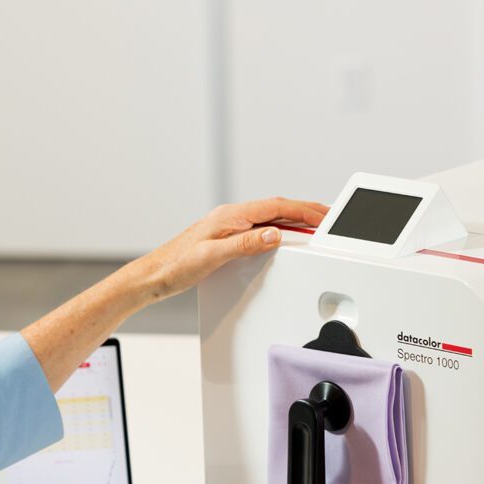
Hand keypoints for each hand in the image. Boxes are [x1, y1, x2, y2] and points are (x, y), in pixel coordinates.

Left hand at [135, 197, 327, 300]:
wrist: (152, 277)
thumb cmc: (175, 266)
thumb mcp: (212, 256)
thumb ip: (244, 244)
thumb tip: (273, 235)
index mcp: (231, 216)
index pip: (276, 207)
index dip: (305, 210)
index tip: (326, 214)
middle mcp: (231, 217)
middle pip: (277, 209)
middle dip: (306, 211)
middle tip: (331, 217)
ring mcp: (229, 227)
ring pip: (270, 218)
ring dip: (295, 220)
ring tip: (316, 226)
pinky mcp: (226, 239)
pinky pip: (261, 229)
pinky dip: (280, 230)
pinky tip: (285, 238)